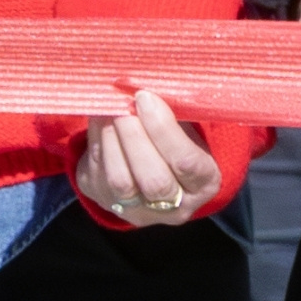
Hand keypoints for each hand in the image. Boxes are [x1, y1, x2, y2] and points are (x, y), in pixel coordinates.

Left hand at [71, 86, 225, 227]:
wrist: (148, 169)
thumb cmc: (174, 140)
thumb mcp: (187, 129)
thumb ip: (173, 116)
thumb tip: (146, 91)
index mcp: (205, 184)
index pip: (186, 163)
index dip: (163, 130)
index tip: (146, 98)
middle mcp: (175, 207)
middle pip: (154, 181)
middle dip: (135, 138)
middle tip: (125, 105)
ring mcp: (137, 210)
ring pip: (121, 182)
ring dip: (111, 139)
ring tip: (109, 110)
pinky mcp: (104, 200)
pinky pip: (96, 174)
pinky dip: (95, 142)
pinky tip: (99, 120)